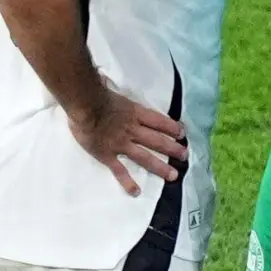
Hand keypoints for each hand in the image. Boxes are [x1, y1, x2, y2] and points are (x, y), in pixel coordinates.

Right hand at [68, 86, 187, 196]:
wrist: (85, 105)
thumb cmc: (95, 94)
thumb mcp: (110, 89)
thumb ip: (113, 89)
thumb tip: (104, 78)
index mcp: (134, 112)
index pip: (158, 121)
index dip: (172, 127)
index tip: (183, 133)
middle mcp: (132, 129)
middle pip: (157, 141)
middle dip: (173, 149)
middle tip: (185, 156)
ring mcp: (121, 144)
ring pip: (145, 157)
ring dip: (160, 167)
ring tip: (173, 176)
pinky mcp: (108, 155)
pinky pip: (120, 171)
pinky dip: (128, 182)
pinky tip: (136, 192)